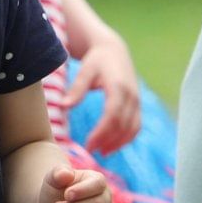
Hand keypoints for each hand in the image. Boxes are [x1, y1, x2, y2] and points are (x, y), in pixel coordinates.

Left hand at [65, 33, 143, 154]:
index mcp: (118, 87)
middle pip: (122, 125)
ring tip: (102, 152)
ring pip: (133, 128)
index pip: (112, 116)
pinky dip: (126, 138)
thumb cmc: (97, 60)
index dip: (101, 133)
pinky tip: (112, 145)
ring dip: (119, 143)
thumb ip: (77, 89)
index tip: (88, 145)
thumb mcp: (85, 70)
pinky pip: (136, 126)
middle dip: (108, 141)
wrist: (114, 50)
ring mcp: (137, 101)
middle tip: (90, 151)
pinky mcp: (137, 105)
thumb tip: (64, 106)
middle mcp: (131, 95)